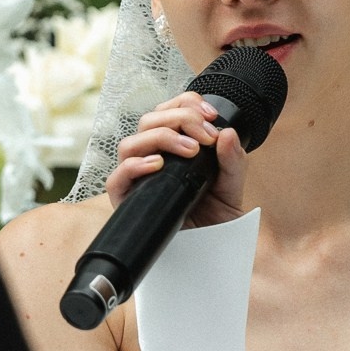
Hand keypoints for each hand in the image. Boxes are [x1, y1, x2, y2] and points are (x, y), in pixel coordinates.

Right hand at [105, 91, 247, 226]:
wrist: (211, 247)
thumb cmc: (216, 213)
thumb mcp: (232, 183)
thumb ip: (233, 159)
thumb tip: (228, 133)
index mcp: (171, 144)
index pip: (167, 109)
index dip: (186, 103)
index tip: (211, 115)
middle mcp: (150, 156)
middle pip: (149, 121)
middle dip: (180, 120)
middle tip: (206, 137)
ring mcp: (135, 178)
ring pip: (130, 143)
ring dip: (161, 138)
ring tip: (190, 150)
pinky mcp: (125, 200)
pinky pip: (116, 178)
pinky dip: (135, 166)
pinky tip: (158, 165)